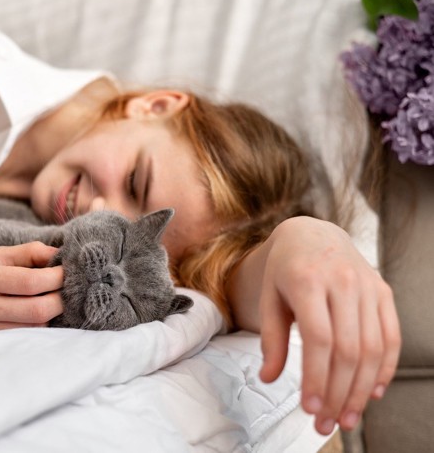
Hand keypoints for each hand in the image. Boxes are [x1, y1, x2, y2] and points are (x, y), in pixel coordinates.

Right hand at [0, 242, 63, 335]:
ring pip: (34, 326)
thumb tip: (60, 255)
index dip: (57, 277)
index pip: (31, 282)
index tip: (66, 270)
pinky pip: (22, 335)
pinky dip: (36, 323)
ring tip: (52, 298)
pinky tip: (36, 312)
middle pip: (37, 310)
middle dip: (60, 299)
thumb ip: (28, 252)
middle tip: (66, 288)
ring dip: (50, 312)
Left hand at [257, 217, 400, 435]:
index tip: (310, 409)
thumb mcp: (268, 297)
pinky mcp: (383, 292)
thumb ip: (270, 338)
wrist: (313, 234)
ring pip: (373, 348)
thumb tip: (268, 378)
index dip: (317, 377)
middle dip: (339, 393)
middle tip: (328, 424)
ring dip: (362, 389)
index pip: (318, 338)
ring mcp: (367, 286)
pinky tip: (371, 393)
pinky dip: (385, 369)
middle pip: (348, 349)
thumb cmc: (285, 270)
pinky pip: (391, 337)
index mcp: (307, 280)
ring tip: (348, 418)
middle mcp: (342, 282)